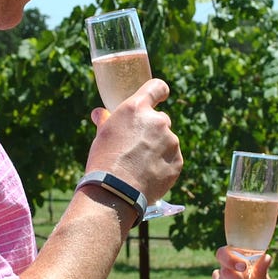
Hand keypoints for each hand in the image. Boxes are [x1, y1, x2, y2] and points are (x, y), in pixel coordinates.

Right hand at [86, 78, 181, 203]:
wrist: (115, 191)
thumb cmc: (104, 160)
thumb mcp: (101, 135)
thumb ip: (106, 120)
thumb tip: (100, 113)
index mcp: (137, 108)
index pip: (157, 87)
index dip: (159, 91)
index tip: (160, 95)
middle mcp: (158, 121)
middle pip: (161, 120)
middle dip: (152, 130)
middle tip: (137, 146)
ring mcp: (171, 142)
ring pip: (167, 141)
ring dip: (158, 149)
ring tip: (139, 166)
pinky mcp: (177, 161)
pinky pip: (172, 159)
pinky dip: (163, 165)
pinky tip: (147, 175)